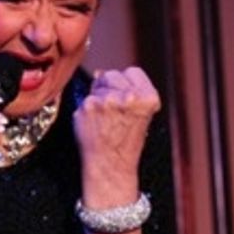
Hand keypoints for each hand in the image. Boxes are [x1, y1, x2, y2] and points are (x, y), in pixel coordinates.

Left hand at [74, 66, 160, 206]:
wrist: (111, 163)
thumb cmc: (126, 140)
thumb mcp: (140, 114)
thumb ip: (127, 91)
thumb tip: (99, 72)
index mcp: (148, 97)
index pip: (133, 71)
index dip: (127, 82)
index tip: (126, 96)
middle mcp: (129, 97)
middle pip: (112, 74)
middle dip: (109, 87)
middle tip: (113, 109)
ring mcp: (107, 100)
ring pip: (96, 85)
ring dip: (97, 97)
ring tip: (105, 118)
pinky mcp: (88, 106)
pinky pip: (84, 98)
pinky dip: (86, 108)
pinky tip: (94, 122)